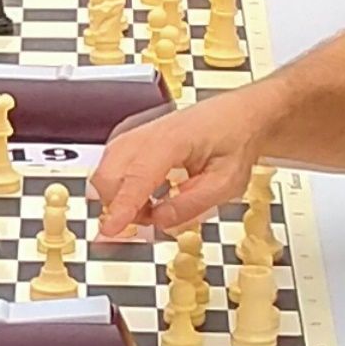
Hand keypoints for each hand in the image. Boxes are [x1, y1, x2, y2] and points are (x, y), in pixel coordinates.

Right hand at [91, 91, 267, 242]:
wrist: (239, 116)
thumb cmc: (236, 141)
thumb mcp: (227, 182)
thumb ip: (192, 205)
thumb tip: (160, 221)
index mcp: (174, 139)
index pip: (137, 177)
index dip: (122, 206)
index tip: (110, 230)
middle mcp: (148, 133)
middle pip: (108, 175)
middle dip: (118, 206)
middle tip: (149, 220)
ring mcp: (137, 134)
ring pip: (105, 173)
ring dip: (120, 199)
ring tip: (156, 206)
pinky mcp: (135, 141)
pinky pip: (113, 169)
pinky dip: (122, 189)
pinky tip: (149, 195)